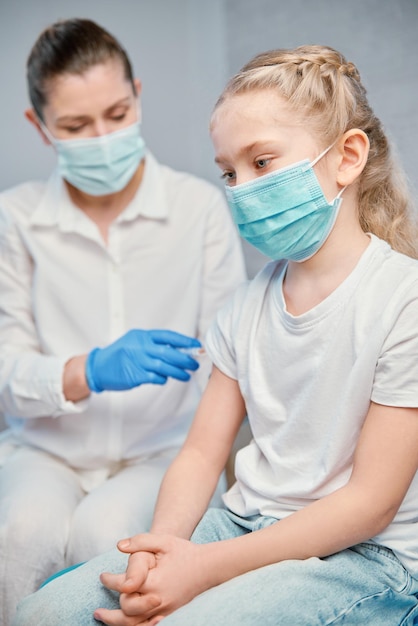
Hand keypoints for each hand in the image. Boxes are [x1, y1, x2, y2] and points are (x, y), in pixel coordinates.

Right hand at [85, 329, 200, 391]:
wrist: (98, 368)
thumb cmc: (119, 354)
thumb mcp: (134, 342)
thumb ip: (153, 344)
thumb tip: (178, 349)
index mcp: (141, 336)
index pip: (168, 336)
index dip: (184, 341)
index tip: (196, 346)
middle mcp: (140, 347)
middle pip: (169, 352)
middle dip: (185, 359)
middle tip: (194, 364)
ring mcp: (137, 361)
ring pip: (164, 366)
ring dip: (178, 372)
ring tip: (186, 375)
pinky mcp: (135, 375)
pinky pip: (155, 377)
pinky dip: (163, 379)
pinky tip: (166, 379)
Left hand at [94, 534, 209, 624]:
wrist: (207, 567)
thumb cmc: (184, 552)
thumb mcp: (163, 541)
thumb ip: (140, 541)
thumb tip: (119, 546)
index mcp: (154, 581)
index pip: (124, 586)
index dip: (109, 581)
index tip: (102, 576)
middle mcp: (157, 599)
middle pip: (126, 611)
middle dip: (110, 611)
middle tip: (97, 610)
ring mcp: (164, 610)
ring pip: (135, 625)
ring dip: (117, 625)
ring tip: (104, 622)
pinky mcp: (169, 616)